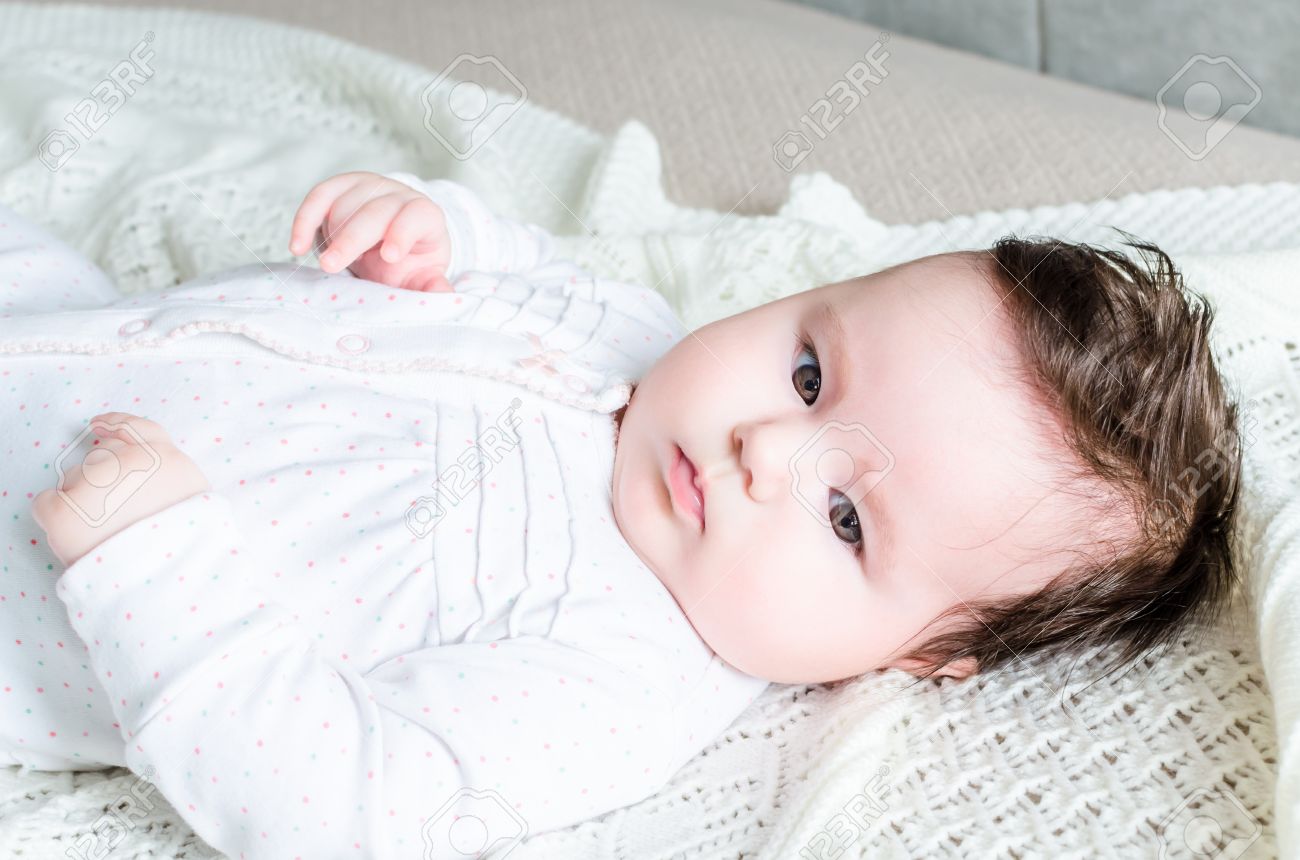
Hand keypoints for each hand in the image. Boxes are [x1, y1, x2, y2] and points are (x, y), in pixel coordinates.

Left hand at [32, 412, 211, 566]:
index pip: (140, 429)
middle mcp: (132, 464)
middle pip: (101, 458)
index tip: (100, 425)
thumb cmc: (180, 551)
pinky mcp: (63, 509)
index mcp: (170, 462)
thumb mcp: (193, 503)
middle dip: (100, 480)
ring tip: (101, 534)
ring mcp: (95, 484)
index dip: (118, 424)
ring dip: (82, 500)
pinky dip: (56, 516)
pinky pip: (47, 501)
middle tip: (111, 513)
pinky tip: (76, 536)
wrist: (162, 587)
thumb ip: (169, 478)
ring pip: (73, 478)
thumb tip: (135, 463)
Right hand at [288, 171, 453, 291]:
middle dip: (351, 239)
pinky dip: (304, 221)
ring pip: (344, 204)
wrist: (389, 242)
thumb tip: (444, 296)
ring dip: (333, 236)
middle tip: (331, 266)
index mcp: (425, 217)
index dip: (403, 232)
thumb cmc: (407, 262)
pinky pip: (318, 196)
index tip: (388, 257)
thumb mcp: (421, 277)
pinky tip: (297, 247)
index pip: (418, 215)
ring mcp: (369, 186)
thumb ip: (430, 287)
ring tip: (334, 263)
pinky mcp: (341, 185)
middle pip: (373, 211)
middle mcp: (398, 195)